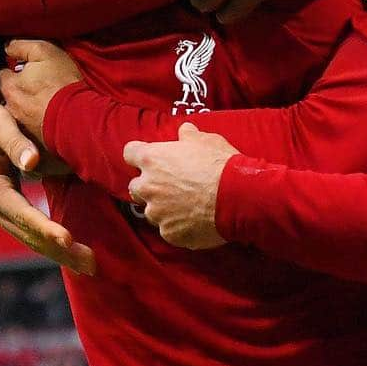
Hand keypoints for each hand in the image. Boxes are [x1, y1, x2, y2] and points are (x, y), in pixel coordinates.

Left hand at [0, 39, 83, 147]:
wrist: (77, 117)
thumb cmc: (61, 82)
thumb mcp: (43, 51)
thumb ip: (21, 46)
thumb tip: (7, 48)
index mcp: (10, 86)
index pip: (4, 74)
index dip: (15, 70)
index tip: (26, 70)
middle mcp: (10, 108)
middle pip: (10, 94)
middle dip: (19, 90)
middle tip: (36, 86)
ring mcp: (21, 126)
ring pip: (19, 111)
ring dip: (27, 107)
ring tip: (44, 102)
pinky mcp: (34, 138)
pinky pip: (31, 126)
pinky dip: (37, 121)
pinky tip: (49, 115)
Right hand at [0, 101, 93, 276]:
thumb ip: (15, 142)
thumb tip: (31, 162)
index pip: (22, 214)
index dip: (46, 227)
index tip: (69, 239)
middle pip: (28, 235)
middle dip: (60, 250)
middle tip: (91, 265)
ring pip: (28, 238)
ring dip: (57, 252)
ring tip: (88, 264)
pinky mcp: (1, 209)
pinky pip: (25, 231)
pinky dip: (47, 242)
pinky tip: (67, 249)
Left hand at [123, 123, 237, 249]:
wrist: (236, 197)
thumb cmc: (219, 165)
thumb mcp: (206, 140)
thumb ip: (188, 135)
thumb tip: (185, 131)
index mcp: (152, 159)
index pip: (130, 152)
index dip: (140, 154)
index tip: (150, 156)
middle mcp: (148, 187)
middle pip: (135, 186)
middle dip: (149, 185)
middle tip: (170, 183)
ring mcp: (157, 213)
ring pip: (152, 210)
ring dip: (163, 207)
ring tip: (187, 203)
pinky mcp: (169, 234)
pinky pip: (169, 229)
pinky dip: (178, 225)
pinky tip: (195, 218)